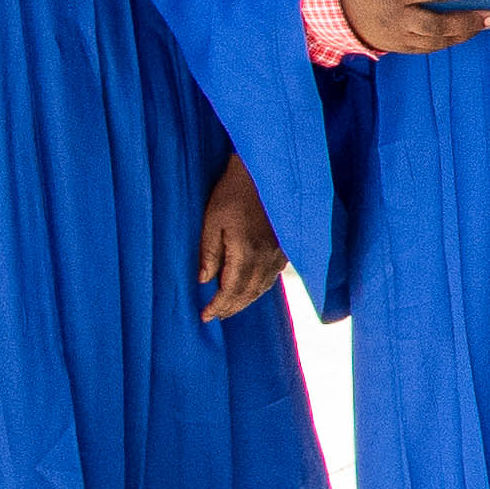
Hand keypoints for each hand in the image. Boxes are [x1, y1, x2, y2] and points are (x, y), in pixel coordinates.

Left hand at [192, 156, 280, 322]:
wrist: (263, 172)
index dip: (218, 305)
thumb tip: (204, 280)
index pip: (231, 289)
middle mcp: (266, 256)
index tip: (205, 316)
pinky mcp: (286, 245)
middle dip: (232, 307)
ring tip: (231, 306)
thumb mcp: (212, 221)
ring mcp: (279, 251)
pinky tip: (252, 287)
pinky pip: (274, 275)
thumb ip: (209, 252)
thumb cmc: (233, 193)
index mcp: (246, 252)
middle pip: (249, 292)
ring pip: (264, 286)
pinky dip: (261, 287)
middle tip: (216, 316)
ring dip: (246, 300)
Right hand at [338, 0, 489, 56]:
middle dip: (466, 20)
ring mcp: (396, 34)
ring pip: (434, 40)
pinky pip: (426, 48)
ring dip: (462, 34)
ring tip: (485, 24)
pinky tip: (465, 32)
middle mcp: (395, 16)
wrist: (332, 6)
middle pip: (436, 24)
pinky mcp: (397, 46)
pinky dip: (447, 42)